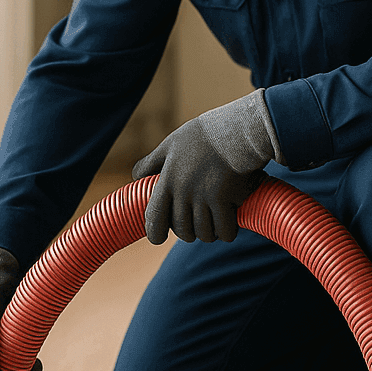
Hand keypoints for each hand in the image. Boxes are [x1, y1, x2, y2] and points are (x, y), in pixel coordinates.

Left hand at [132, 89, 280, 243]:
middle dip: (189, 233)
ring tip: (215, 227)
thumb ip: (153, 162)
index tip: (158, 239)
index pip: (154, 217)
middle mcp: (183, 192)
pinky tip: (230, 226)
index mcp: (168, 180)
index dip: (154, 233)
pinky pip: (224, 230)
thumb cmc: (203, 136)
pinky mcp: (224, 200)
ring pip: (204, 233)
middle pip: (182, 230)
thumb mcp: (171, 144)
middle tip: (197, 226)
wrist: (235, 131)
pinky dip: (227, 232)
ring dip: (209, 234)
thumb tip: (136, 176)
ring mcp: (203, 197)